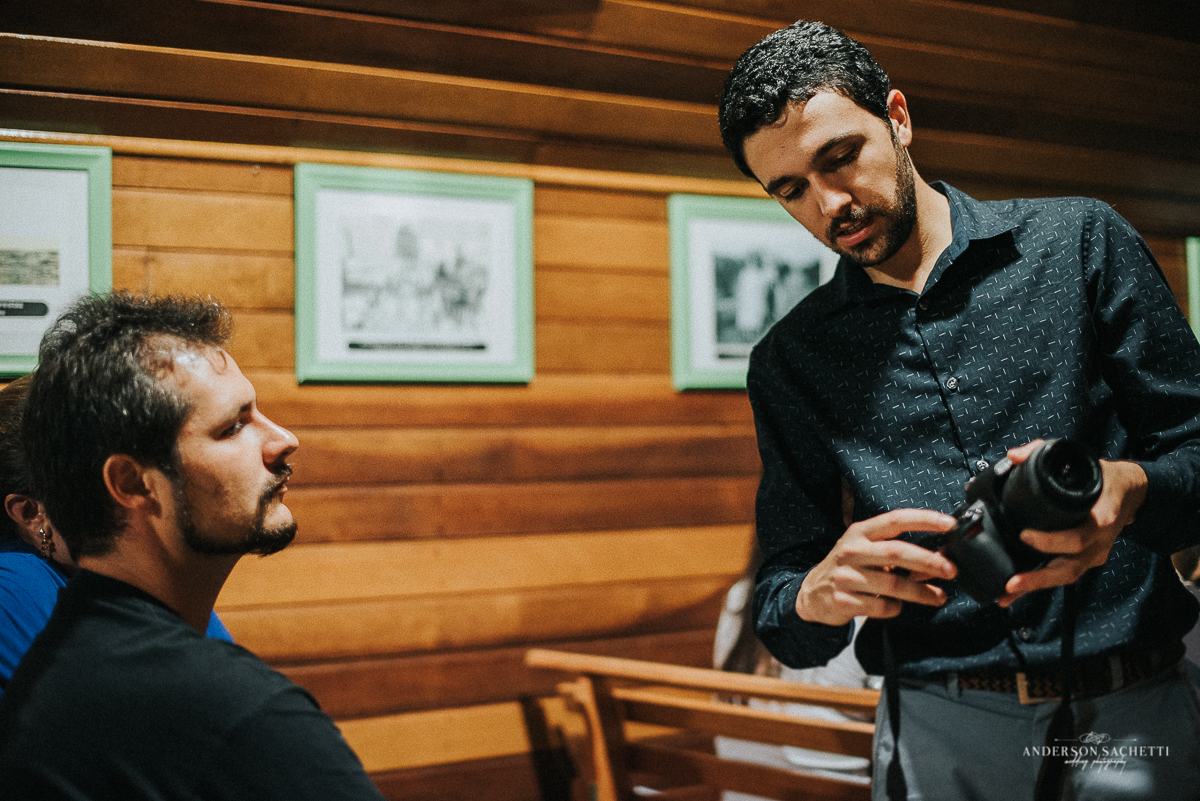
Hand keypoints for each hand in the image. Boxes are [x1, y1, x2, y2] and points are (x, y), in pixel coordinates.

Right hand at [796, 509, 957, 625]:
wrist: (812, 593)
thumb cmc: (849, 568)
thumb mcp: (868, 553)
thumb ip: (899, 553)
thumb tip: (939, 560)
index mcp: (860, 532)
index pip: (895, 520)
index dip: (923, 519)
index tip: (949, 524)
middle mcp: (851, 550)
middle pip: (896, 552)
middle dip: (928, 561)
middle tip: (951, 570)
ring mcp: (846, 576)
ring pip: (893, 584)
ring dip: (921, 591)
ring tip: (938, 596)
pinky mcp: (844, 600)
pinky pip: (881, 606)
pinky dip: (897, 608)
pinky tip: (900, 606)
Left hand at [997, 440, 1147, 606]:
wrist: (1129, 492)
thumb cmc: (1099, 476)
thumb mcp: (1077, 458)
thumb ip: (1041, 452)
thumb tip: (1013, 456)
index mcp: (1101, 516)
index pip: (1080, 535)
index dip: (1053, 540)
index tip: (1025, 535)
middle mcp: (1099, 540)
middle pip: (1071, 566)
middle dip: (1040, 577)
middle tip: (1012, 582)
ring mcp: (1094, 554)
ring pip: (1067, 576)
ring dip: (1036, 586)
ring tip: (1006, 594)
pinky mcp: (1086, 560)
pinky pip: (1064, 575)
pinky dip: (1039, 584)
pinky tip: (1014, 592)